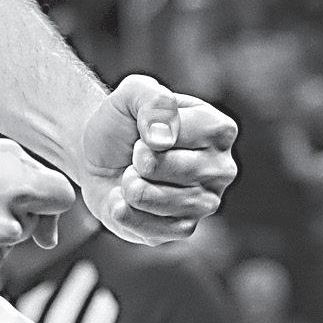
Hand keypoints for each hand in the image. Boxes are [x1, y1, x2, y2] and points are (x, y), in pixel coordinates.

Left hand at [75, 73, 237, 244]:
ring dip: (128, 183)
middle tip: (137, 154)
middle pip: (161, 166)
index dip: (146, 129)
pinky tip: (127, 197)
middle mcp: (222, 169)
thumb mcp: (133, 92)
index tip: (145, 129)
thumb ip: (152, 99)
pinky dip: (123, 209)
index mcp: (219, 129)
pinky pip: (145, 226)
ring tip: (133, 174)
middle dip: (135, 157)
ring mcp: (206, 203)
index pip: (176, 132)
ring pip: (151, 198)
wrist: (101, 155)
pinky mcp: (184, 229)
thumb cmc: (125, 121)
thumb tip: (162, 139)